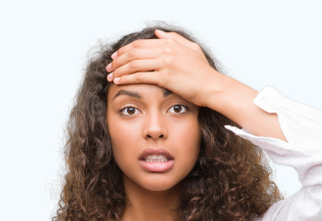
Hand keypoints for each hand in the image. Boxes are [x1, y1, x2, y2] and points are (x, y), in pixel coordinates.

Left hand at [106, 30, 221, 106]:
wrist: (212, 87)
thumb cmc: (204, 72)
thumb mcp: (191, 49)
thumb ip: (174, 38)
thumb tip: (158, 33)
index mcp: (170, 43)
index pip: (140, 44)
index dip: (125, 50)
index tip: (116, 57)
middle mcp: (166, 50)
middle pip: (134, 52)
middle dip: (118, 60)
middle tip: (109, 67)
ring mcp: (166, 63)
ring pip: (134, 63)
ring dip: (120, 70)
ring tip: (111, 76)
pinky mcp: (166, 77)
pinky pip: (140, 76)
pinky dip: (127, 78)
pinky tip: (120, 82)